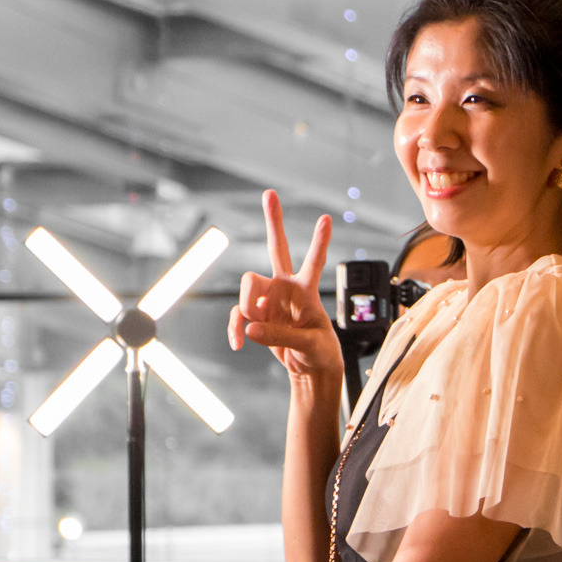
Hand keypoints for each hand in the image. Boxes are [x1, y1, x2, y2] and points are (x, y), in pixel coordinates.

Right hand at [229, 190, 342, 382]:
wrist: (308, 368)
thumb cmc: (319, 352)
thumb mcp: (308, 345)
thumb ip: (280, 335)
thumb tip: (250, 328)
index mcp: (307, 292)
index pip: (315, 262)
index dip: (319, 242)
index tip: (327, 218)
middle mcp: (286, 287)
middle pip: (277, 248)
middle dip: (273, 221)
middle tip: (269, 193)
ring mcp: (269, 298)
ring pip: (247, 286)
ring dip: (245, 306)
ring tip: (252, 329)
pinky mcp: (256, 313)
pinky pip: (237, 315)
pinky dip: (235, 329)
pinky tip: (238, 343)